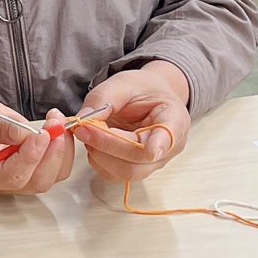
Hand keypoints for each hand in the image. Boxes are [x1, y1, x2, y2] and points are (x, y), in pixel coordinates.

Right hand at [0, 92, 74, 194]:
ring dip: (61, 150)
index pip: (12, 176)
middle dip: (52, 155)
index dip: (30, 157)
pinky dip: (62, 147)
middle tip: (56, 126)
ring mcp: (18, 173)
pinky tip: (58, 126)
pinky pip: (54, 164)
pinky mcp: (30, 162)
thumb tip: (27, 134)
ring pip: (51, 175)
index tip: (41, 135)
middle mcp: (2, 180)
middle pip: (37, 181)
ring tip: (58, 121)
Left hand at [71, 61, 190, 180]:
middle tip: (83, 129)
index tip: (150, 150)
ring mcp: (152, 162)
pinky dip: (98, 161)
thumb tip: (84, 118)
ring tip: (87, 133)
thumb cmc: (142, 89)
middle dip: (107, 145)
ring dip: (100, 155)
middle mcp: (167, 147)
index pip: (169, 137)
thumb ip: (104, 98)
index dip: (159, 145)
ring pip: (126, 171)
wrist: (149, 97)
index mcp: (174, 119)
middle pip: (139, 159)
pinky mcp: (135, 168)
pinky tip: (94, 143)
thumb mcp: (124, 83)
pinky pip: (115, 174)